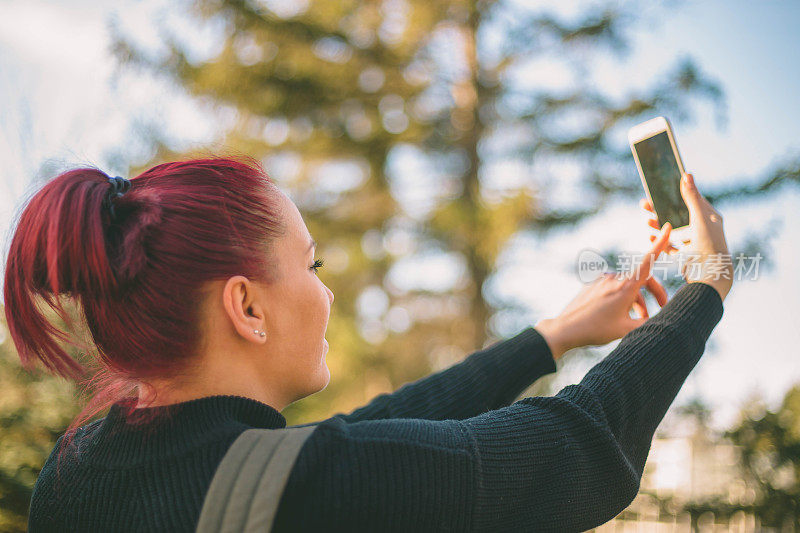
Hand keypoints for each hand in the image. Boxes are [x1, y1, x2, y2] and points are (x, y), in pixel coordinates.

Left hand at [535, 224, 672, 358]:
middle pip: (642, 279)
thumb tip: (660, 319)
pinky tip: (619, 314)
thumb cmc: (596, 330)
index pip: (648, 260)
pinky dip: (622, 298)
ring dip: (637, 300)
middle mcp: (614, 279)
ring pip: (627, 286)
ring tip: (638, 319)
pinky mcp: (593, 284)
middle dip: (654, 293)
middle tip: (662, 307)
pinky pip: (613, 288)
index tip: (666, 227)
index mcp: (625, 286)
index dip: (659, 244)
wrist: (565, 329)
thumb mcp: (626, 330)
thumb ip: (647, 323)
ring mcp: (602, 280)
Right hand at [640, 172, 731, 301]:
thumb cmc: (708, 244)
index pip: (691, 201)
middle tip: (645, 204)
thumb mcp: (699, 218)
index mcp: (710, 218)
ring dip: (659, 225)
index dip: (676, 194)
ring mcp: (694, 243)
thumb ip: (692, 197)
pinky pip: (670, 247)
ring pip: (673, 231)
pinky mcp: (686, 256)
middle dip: (662, 210)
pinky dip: (661, 242)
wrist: (709, 275)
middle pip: (678, 215)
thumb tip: (686, 175)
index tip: (661, 189)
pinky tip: (651, 238)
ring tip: (647, 222)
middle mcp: (703, 229)